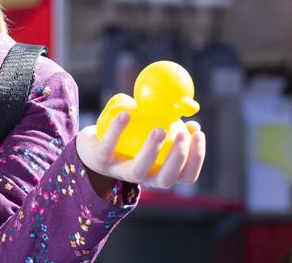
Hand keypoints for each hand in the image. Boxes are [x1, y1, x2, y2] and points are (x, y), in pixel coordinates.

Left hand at [75, 113, 205, 191]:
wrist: (92, 146)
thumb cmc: (130, 139)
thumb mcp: (151, 133)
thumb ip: (171, 127)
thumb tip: (193, 118)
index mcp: (160, 173)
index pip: (185, 175)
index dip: (196, 159)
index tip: (199, 134)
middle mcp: (143, 177)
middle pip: (165, 179)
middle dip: (177, 158)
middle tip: (182, 134)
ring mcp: (120, 172)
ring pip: (137, 171)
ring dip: (151, 151)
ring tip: (159, 129)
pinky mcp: (101, 161)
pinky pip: (109, 146)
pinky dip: (118, 130)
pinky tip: (126, 113)